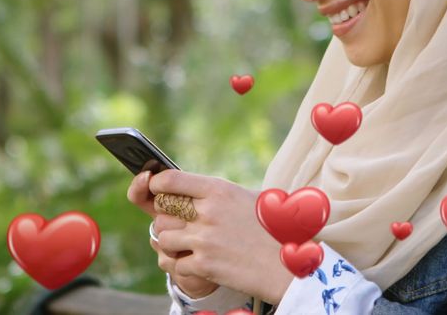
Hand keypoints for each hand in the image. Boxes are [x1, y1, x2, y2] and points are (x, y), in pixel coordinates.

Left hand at [149, 170, 294, 304]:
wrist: (290, 267)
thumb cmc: (273, 230)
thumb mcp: (249, 199)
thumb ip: (218, 194)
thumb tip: (189, 190)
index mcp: (219, 190)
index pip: (170, 179)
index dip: (157, 184)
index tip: (156, 188)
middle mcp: (208, 212)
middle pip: (162, 209)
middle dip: (167, 216)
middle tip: (180, 222)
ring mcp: (204, 240)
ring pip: (163, 237)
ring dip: (172, 243)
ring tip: (189, 245)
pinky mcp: (204, 265)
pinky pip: (175, 264)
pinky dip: (184, 266)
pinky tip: (200, 263)